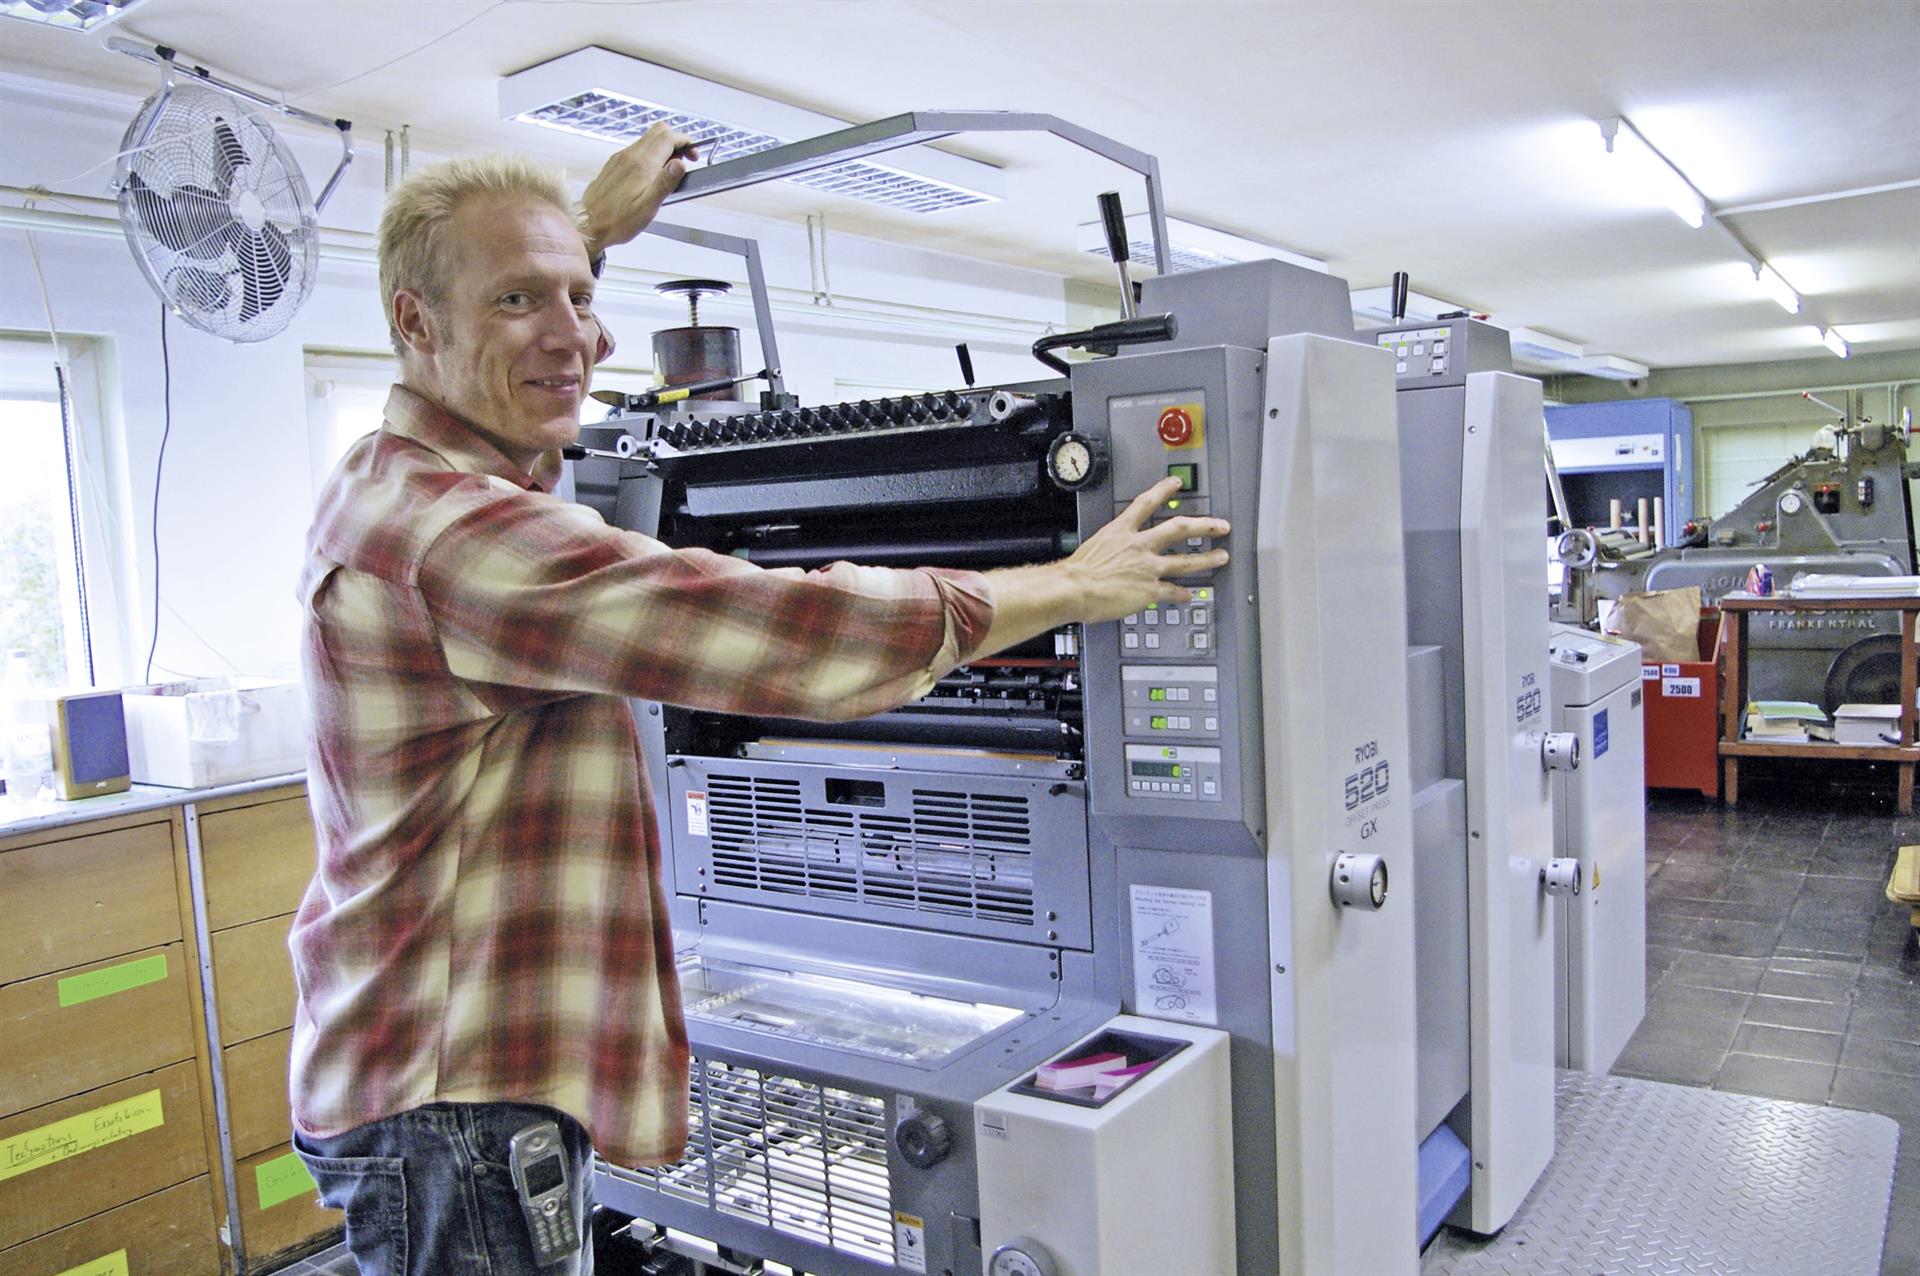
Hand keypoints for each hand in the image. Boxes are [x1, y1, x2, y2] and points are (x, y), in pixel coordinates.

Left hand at [580, 122, 693, 256]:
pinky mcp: (615, 164)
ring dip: (664, 148)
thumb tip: (680, 164)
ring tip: (669, 172)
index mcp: (641, 165)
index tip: (693, 154)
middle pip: (659, 131)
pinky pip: (637, 149)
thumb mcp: (647, 208)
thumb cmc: (617, 221)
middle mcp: (630, 156)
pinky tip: (652, 175)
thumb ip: (665, 183)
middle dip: (677, 140)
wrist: (588, 224)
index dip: (685, 141)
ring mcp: (621, 158)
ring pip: (648, 139)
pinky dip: (651, 154)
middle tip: (685, 159)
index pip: (668, 137)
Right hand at [1061, 477, 1229, 622]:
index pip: (1146, 503)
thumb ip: (1109, 548)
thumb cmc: (1076, 572)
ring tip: (1221, 557)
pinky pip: (1172, 591)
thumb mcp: (1094, 547)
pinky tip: (1190, 595)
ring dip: (1206, 559)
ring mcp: (1147, 567)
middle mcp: (1139, 546)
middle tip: (1219, 524)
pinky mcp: (1149, 590)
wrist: (1073, 588)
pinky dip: (1182, 594)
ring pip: (1185, 561)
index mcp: (1121, 531)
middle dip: (1203, 526)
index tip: (1175, 483)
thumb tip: (1113, 556)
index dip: (1163, 490)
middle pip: (1179, 529)